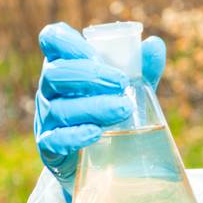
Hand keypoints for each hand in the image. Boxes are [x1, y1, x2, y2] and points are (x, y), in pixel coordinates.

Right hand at [33, 22, 166, 201]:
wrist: (96, 161)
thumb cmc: (107, 112)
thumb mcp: (125, 90)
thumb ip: (140, 68)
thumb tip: (155, 44)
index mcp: (65, 66)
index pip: (52, 41)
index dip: (67, 41)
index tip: (95, 52)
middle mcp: (50, 90)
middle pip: (56, 74)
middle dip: (90, 76)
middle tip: (121, 84)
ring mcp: (47, 119)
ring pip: (60, 108)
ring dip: (93, 106)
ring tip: (123, 108)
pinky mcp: (50, 148)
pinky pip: (56, 140)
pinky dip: (76, 134)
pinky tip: (97, 132)